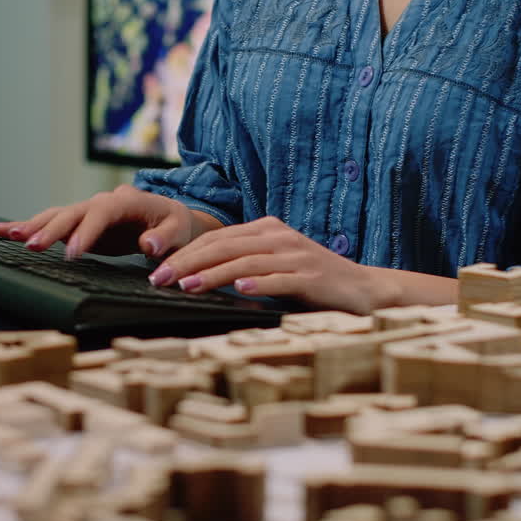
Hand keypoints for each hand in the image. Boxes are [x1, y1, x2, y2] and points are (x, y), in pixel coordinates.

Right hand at [0, 185, 221, 259]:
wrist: (170, 217)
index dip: (85, 232)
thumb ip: (165, 238)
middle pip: (72, 212)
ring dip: (32, 225)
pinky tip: (1, 230)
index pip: (101, 212)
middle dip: (50, 229)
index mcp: (126, 200)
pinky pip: (52, 222)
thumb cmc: (176, 224)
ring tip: (7, 235)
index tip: (71, 252)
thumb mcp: (179, 230)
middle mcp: (102, 202)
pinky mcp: (80, 223)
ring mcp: (88, 211)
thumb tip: (148, 245)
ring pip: (56, 215)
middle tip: (31, 246)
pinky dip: (27, 225)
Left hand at [146, 216, 403, 312]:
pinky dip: (259, 284)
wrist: (363, 289)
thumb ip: (243, 265)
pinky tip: (240, 291)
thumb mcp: (274, 266)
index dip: (185, 253)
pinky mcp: (311, 276)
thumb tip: (195, 277)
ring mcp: (296, 255)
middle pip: (225, 246)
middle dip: (189, 262)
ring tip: (188, 286)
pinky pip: (280, 279)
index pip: (217, 238)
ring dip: (214, 275)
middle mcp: (279, 237)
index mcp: (267, 230)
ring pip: (246, 262)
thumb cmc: (311, 282)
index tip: (157, 270)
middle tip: (161, 279)